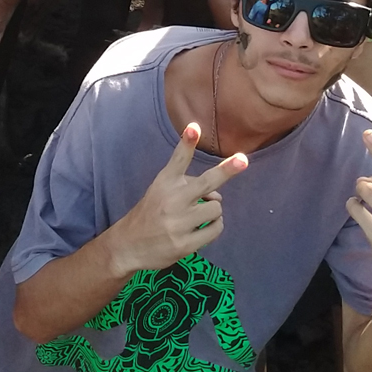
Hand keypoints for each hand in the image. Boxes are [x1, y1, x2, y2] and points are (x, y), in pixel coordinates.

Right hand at [105, 123, 247, 274]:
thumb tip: (218, 194)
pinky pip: (215, 230)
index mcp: (165, 182)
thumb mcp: (161, 190)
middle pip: (206, 182)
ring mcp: (178, 223)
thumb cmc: (151, 213)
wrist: (128, 245)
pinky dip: (214, 227)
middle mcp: (172, 199)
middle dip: (227, 170)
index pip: (179, 159)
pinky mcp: (185, 244)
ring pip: (216, 209)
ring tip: (201, 216)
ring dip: (214, 212)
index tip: (194, 127)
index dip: (187, 142)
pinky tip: (203, 229)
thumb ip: (188, 185)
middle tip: (243, 161)